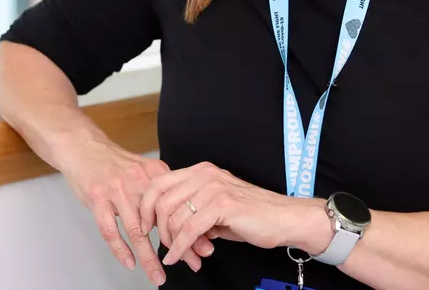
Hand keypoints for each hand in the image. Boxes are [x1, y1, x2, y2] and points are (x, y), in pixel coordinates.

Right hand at [57, 137, 214, 285]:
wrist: (85, 147)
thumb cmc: (115, 163)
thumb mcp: (143, 170)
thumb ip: (161, 191)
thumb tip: (184, 216)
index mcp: (154, 173)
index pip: (178, 205)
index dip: (192, 227)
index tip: (203, 245)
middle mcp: (139, 182)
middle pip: (162, 219)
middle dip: (179, 244)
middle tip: (193, 262)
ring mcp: (117, 191)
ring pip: (137, 230)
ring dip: (149, 256)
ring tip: (158, 274)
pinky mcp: (97, 199)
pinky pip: (110, 230)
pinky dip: (120, 249)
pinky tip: (130, 263)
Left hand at [139, 162, 330, 269]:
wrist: (282, 218)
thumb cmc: (251, 214)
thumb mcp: (215, 206)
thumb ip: (192, 208)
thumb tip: (168, 225)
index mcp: (201, 171)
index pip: (159, 182)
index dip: (146, 206)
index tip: (145, 227)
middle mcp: (205, 174)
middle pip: (161, 200)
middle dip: (158, 228)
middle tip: (165, 245)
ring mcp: (214, 188)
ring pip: (174, 217)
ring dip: (171, 242)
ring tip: (180, 254)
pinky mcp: (223, 205)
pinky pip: (189, 230)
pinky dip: (179, 248)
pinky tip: (178, 257)